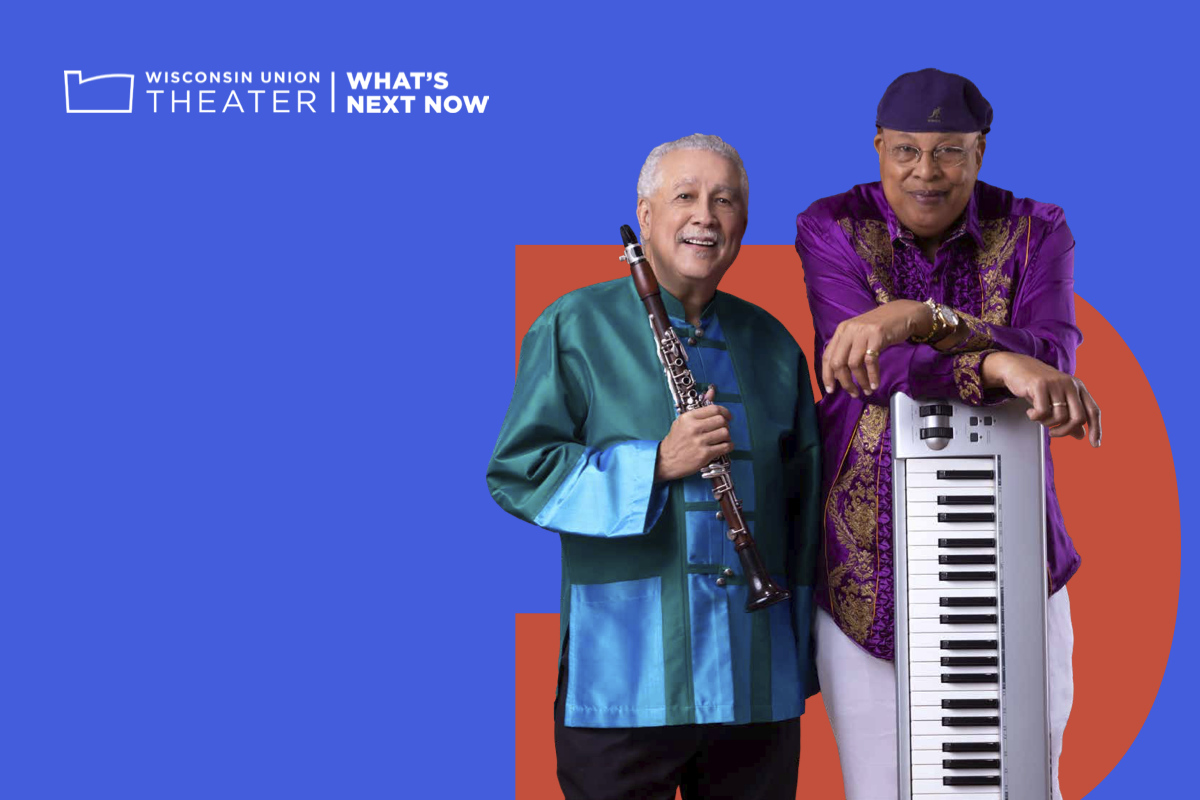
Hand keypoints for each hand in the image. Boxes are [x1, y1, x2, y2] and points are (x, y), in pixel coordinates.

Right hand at [654, 386, 733, 480]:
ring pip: (725, 433)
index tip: (727, 416)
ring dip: (727, 436)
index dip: (725, 412)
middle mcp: (694, 428)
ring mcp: (700, 441)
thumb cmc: (676, 440)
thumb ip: (699, 407)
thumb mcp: (683, 420)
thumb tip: (711, 392)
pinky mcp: (704, 454)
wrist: (666, 460)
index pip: (714, 409)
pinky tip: (725, 446)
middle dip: (726, 424)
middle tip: (723, 428)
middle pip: (721, 420)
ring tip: (723, 438)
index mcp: (689, 417)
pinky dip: (729, 446)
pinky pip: (725, 447)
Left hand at [822, 300, 929, 396]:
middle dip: (844, 382)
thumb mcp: (859, 334)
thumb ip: (848, 350)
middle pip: (838, 362)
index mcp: (841, 331)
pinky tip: (875, 384)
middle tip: (852, 393)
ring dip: (860, 381)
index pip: (827, 356)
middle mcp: (849, 330)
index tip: (830, 390)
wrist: (902, 313)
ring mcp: (862, 332)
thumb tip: (839, 375)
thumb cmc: (880, 328)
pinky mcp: (877, 335)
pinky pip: (870, 361)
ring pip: (853, 364)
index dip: (827, 375)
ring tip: (867, 390)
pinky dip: (872, 376)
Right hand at [982, 352, 1101, 444]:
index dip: (1096, 429)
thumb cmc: (1037, 384)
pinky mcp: (1041, 385)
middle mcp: (1070, 384)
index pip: (1093, 411)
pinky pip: (1043, 411)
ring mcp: (1056, 384)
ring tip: (1038, 417)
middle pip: (1078, 417)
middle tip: (1054, 433)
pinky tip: (1031, 412)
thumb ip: (1069, 416)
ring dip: (1047, 423)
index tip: (1095, 444)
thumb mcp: (1056, 400)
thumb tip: (1080, 434)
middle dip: (1065, 431)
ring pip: (1060, 417)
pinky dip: (1035, 417)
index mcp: (1078, 387)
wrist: (1016, 367)